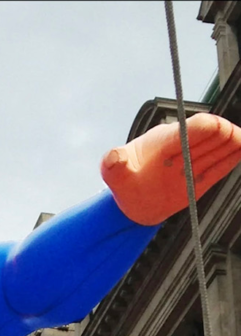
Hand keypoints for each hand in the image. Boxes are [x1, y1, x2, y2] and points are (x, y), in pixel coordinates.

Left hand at [101, 113, 240, 225]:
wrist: (132, 204)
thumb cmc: (123, 182)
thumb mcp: (112, 174)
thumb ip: (113, 165)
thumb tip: (112, 157)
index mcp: (162, 141)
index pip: (185, 129)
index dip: (200, 127)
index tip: (214, 127)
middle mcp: (181, 146)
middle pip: (207, 136)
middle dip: (219, 136)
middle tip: (228, 137)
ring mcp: (193, 161)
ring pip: (217, 149)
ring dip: (229, 145)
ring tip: (239, 142)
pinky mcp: (201, 178)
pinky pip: (220, 167)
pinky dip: (232, 158)